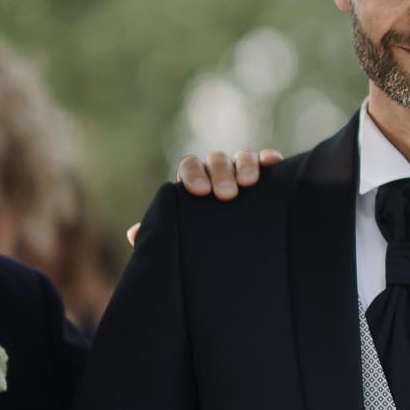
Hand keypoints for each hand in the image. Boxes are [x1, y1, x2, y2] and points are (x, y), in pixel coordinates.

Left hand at [127, 148, 283, 243]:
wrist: (236, 253)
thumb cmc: (203, 241)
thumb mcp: (184, 239)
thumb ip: (162, 233)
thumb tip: (135, 234)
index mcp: (195, 182)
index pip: (190, 166)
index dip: (193, 174)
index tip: (199, 191)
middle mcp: (218, 172)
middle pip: (217, 160)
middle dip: (221, 174)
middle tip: (226, 195)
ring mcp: (242, 172)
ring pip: (242, 156)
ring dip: (245, 165)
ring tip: (250, 183)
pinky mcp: (267, 177)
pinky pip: (267, 160)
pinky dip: (269, 159)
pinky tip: (274, 163)